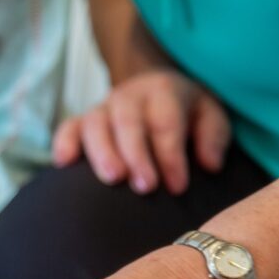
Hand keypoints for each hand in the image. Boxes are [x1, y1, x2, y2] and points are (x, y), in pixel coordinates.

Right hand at [53, 70, 230, 194]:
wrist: (157, 92)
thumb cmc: (186, 113)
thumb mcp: (210, 116)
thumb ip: (213, 137)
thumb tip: (209, 165)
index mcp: (163, 90)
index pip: (165, 122)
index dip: (171, 155)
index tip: (177, 187)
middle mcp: (129, 95)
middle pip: (128, 122)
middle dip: (137, 155)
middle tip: (145, 187)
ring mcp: (102, 107)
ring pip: (95, 124)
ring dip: (102, 152)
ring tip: (112, 179)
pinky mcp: (82, 121)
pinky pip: (68, 127)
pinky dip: (64, 143)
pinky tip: (64, 164)